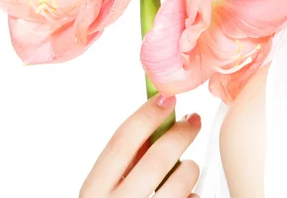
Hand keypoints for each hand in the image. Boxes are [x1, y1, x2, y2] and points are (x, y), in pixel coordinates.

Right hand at [79, 93, 201, 196]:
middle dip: (180, 133)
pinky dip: (193, 194)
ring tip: (188, 166)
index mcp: (94, 191)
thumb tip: (156, 116)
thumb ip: (125, 160)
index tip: (168, 98)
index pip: (122, 140)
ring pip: (180, 182)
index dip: (147, 114)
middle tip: (192, 120)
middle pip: (157, 158)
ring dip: (189, 167)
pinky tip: (187, 195)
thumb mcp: (106, 190)